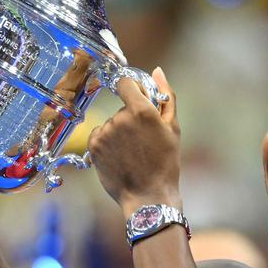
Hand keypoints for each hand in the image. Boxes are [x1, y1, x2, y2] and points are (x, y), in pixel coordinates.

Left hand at [87, 67, 181, 213]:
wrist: (148, 196)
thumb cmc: (165, 163)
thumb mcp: (173, 128)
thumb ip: (166, 96)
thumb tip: (157, 71)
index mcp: (141, 110)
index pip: (125, 82)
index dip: (132, 89)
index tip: (139, 101)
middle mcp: (120, 118)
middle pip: (121, 107)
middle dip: (131, 117)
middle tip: (143, 140)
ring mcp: (105, 132)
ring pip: (111, 122)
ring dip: (119, 132)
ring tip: (133, 152)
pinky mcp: (94, 145)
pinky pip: (100, 134)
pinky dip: (108, 142)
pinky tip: (121, 156)